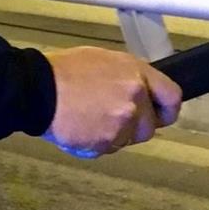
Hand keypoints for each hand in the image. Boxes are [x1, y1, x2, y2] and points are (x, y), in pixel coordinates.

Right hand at [43, 46, 180, 157]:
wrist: (36, 90)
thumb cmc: (62, 72)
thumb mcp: (102, 60)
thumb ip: (127, 77)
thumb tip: (140, 90)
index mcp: (136, 74)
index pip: (172, 97)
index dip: (165, 110)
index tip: (159, 115)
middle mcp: (135, 98)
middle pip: (149, 127)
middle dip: (132, 127)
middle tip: (108, 119)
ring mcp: (122, 122)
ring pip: (126, 140)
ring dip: (111, 135)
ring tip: (87, 120)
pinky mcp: (105, 141)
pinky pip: (107, 148)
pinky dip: (94, 144)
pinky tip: (78, 129)